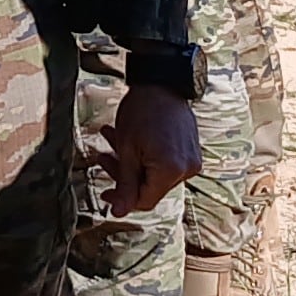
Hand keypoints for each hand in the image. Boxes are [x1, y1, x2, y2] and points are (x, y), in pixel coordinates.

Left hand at [91, 84, 199, 215]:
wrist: (162, 82)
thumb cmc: (141, 111)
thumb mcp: (126, 150)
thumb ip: (124, 184)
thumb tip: (118, 214)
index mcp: (171, 171)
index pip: (144, 201)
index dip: (122, 199)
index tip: (105, 191)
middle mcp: (187, 169)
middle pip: (149, 187)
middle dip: (124, 175)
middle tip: (103, 158)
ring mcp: (191, 159)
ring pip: (155, 174)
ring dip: (132, 162)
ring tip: (112, 140)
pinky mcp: (190, 150)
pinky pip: (165, 163)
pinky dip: (146, 155)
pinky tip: (129, 140)